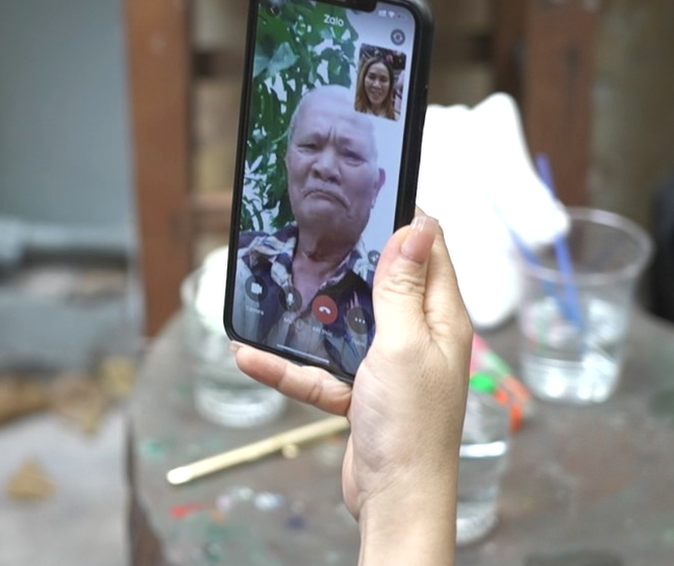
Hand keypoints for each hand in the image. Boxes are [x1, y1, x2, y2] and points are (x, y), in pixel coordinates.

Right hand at [231, 212, 472, 561]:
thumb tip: (415, 228)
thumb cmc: (411, 426)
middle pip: (381, 283)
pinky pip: (319, 369)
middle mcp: (416, 336)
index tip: (371, 191)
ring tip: (275, 290)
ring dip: (308, 314)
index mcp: (438, 318)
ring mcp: (387, 366)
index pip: (428, 251)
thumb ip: (401, 288)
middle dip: (348, 259)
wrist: (396, 498)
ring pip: (343, 324)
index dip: (404, 219)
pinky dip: (288, 364)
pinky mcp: (360, 393)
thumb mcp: (402, 345)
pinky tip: (250, 356)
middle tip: (312, 230)